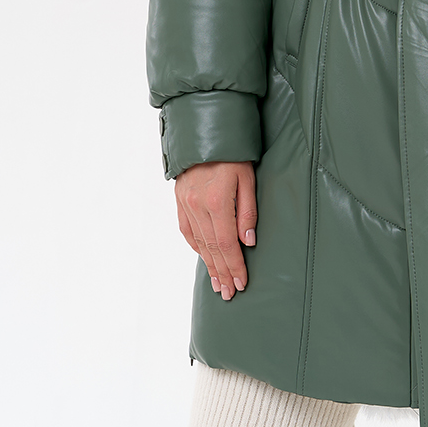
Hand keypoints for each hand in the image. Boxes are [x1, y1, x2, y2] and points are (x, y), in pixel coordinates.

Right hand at [175, 161, 256, 300]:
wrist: (203, 132)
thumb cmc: (233, 153)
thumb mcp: (248, 178)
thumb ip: (248, 211)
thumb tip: (247, 243)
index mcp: (217, 201)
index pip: (227, 244)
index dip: (235, 266)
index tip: (241, 283)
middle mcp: (197, 206)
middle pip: (211, 249)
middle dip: (222, 273)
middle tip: (228, 294)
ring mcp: (185, 204)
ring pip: (198, 243)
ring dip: (209, 265)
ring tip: (217, 284)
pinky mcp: (179, 200)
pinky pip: (186, 230)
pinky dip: (196, 247)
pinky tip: (204, 258)